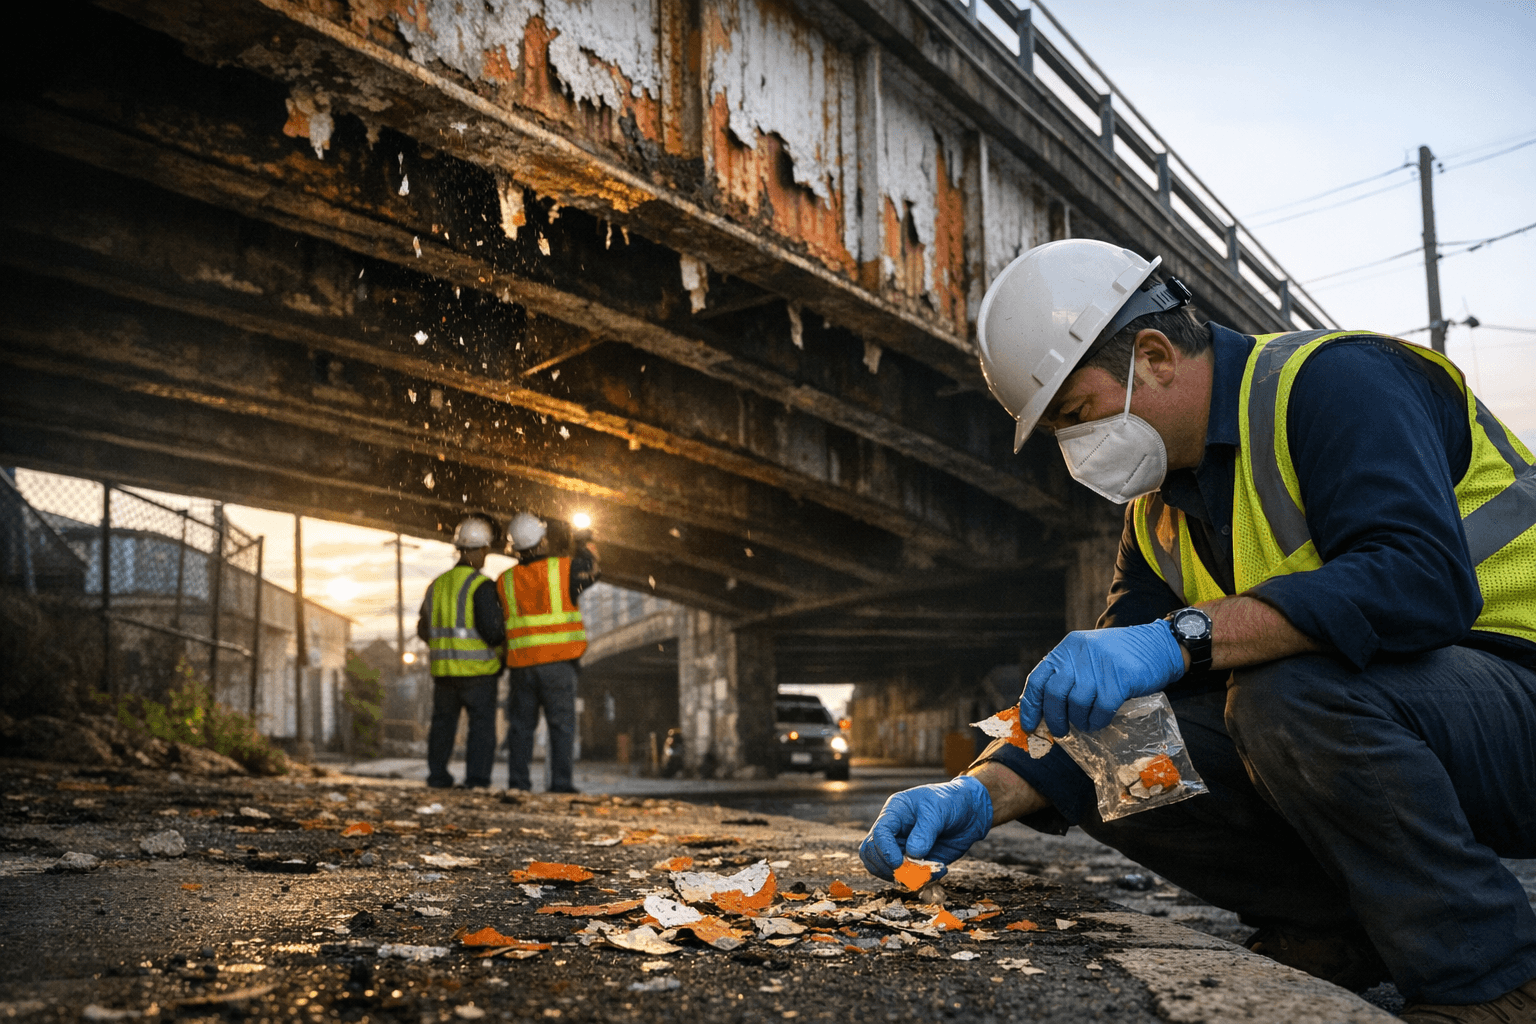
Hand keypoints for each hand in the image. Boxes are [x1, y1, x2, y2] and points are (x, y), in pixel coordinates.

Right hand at [859, 776, 992, 882]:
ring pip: (887, 870)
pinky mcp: (916, 863)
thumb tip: (912, 853)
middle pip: (872, 854)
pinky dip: (921, 881)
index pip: (878, 834)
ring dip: (905, 877)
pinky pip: (910, 877)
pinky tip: (939, 871)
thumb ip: (925, 831)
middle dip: (888, 867)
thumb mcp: (938, 810)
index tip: (899, 863)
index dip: (885, 850)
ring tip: (928, 873)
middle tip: (909, 873)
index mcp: (894, 814)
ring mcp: (903, 849)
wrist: (970, 812)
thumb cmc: (950, 801)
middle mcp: (894, 832)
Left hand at [1021, 622, 1184, 735]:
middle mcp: (1079, 656)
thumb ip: (1069, 674)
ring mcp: (1099, 667)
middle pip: (1054, 694)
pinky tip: (1099, 721)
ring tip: (1085, 724)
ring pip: (1076, 704)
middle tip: (1059, 731)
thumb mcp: (1088, 655)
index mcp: (1067, 649)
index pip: (1038, 678)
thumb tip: (1047, 709)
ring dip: (1078, 721)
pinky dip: (1097, 721)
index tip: (1030, 724)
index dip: (1030, 705)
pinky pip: (1100, 710)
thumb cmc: (1120, 656)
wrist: (1158, 645)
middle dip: (1054, 718)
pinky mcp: (1119, 680)